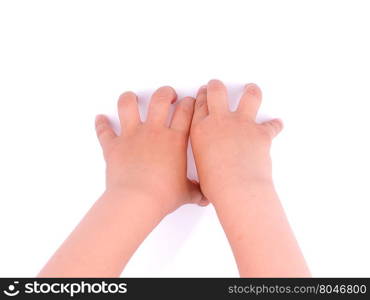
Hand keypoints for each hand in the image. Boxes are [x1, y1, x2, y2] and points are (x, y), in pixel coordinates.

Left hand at [95, 86, 207, 215]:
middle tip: (168, 95)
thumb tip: (204, 198)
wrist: (137, 200)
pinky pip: (104, 131)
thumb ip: (196, 192)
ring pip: (128, 105)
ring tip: (132, 98)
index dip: (190, 103)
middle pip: (160, 99)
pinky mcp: (113, 146)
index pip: (186, 111)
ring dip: (129, 99)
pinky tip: (100, 119)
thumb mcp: (186, 193)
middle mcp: (153, 132)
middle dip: (165, 93)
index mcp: (175, 140)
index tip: (190, 102)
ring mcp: (131, 136)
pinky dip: (101, 124)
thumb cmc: (163, 196)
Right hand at [190, 79, 282, 203]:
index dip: (202, 96)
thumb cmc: (215, 184)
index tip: (203, 91)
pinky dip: (275, 125)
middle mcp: (220, 121)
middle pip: (217, 92)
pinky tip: (277, 124)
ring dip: (251, 91)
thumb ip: (205, 155)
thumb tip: (211, 161)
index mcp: (201, 129)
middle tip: (217, 85)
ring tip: (251, 89)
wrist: (237, 189)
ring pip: (249, 96)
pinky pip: (272, 125)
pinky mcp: (261, 132)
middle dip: (217, 86)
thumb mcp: (200, 166)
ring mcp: (242, 124)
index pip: (199, 104)